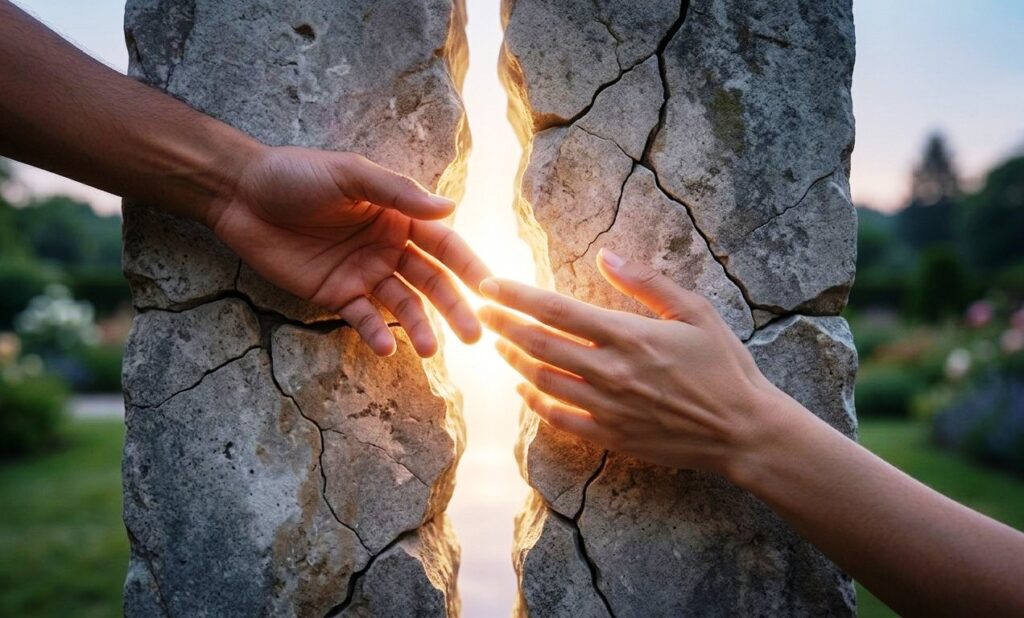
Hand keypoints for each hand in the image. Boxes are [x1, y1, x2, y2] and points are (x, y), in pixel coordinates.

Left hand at [206, 146, 489, 356]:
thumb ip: (398, 192)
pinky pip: (362, 318)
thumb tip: (451, 207)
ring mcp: (364, 273)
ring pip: (403, 305)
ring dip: (420, 327)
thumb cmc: (296, 174)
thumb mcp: (350, 175)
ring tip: (431, 351)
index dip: (469, 267)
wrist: (240, 195)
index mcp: (399, 216)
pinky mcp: (336, 294)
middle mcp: (389, 247)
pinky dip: (376, 334)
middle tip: (475, 336)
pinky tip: (387, 347)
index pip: (445, 245)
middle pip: (431, 282)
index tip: (490, 289)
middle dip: (455, 308)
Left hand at [478, 248, 791, 476]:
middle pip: (538, 343)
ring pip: (542, 379)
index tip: (490, 285)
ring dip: (513, 359)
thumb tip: (605, 255)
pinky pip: (558, 418)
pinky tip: (523, 388)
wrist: (743, 431)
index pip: (555, 310)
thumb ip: (646, 282)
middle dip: (502, 324)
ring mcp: (607, 407)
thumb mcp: (695, 312)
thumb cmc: (724, 367)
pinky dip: (534, 401)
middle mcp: (610, 372)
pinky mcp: (610, 436)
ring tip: (497, 344)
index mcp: (628, 336)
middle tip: (480, 310)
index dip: (515, 296)